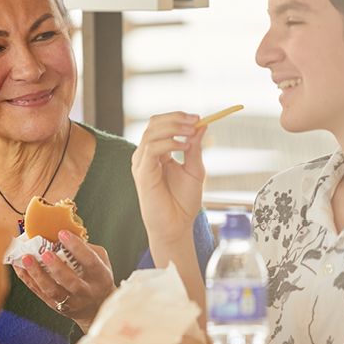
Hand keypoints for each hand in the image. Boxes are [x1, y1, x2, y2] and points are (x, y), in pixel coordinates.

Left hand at [13, 230, 114, 332]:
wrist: (96, 307)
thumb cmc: (97, 278)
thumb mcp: (101, 261)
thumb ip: (86, 249)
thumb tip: (65, 233)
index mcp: (100, 276)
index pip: (90, 261)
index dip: (77, 247)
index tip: (62, 233)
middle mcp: (86, 291)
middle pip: (71, 282)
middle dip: (57, 267)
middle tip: (45, 253)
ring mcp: (71, 302)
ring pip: (53, 291)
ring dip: (38, 274)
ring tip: (26, 259)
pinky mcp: (56, 306)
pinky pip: (40, 293)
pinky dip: (28, 280)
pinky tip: (20, 267)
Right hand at [131, 112, 206, 243]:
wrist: (177, 226)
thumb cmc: (183, 202)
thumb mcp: (194, 169)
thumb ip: (195, 147)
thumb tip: (201, 125)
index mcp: (157, 153)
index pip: (161, 125)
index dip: (178, 118)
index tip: (198, 118)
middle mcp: (146, 155)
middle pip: (154, 123)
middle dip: (176, 118)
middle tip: (195, 120)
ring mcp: (141, 163)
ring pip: (151, 132)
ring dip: (174, 128)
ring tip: (191, 133)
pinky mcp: (142, 173)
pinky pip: (152, 148)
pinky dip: (169, 143)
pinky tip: (184, 146)